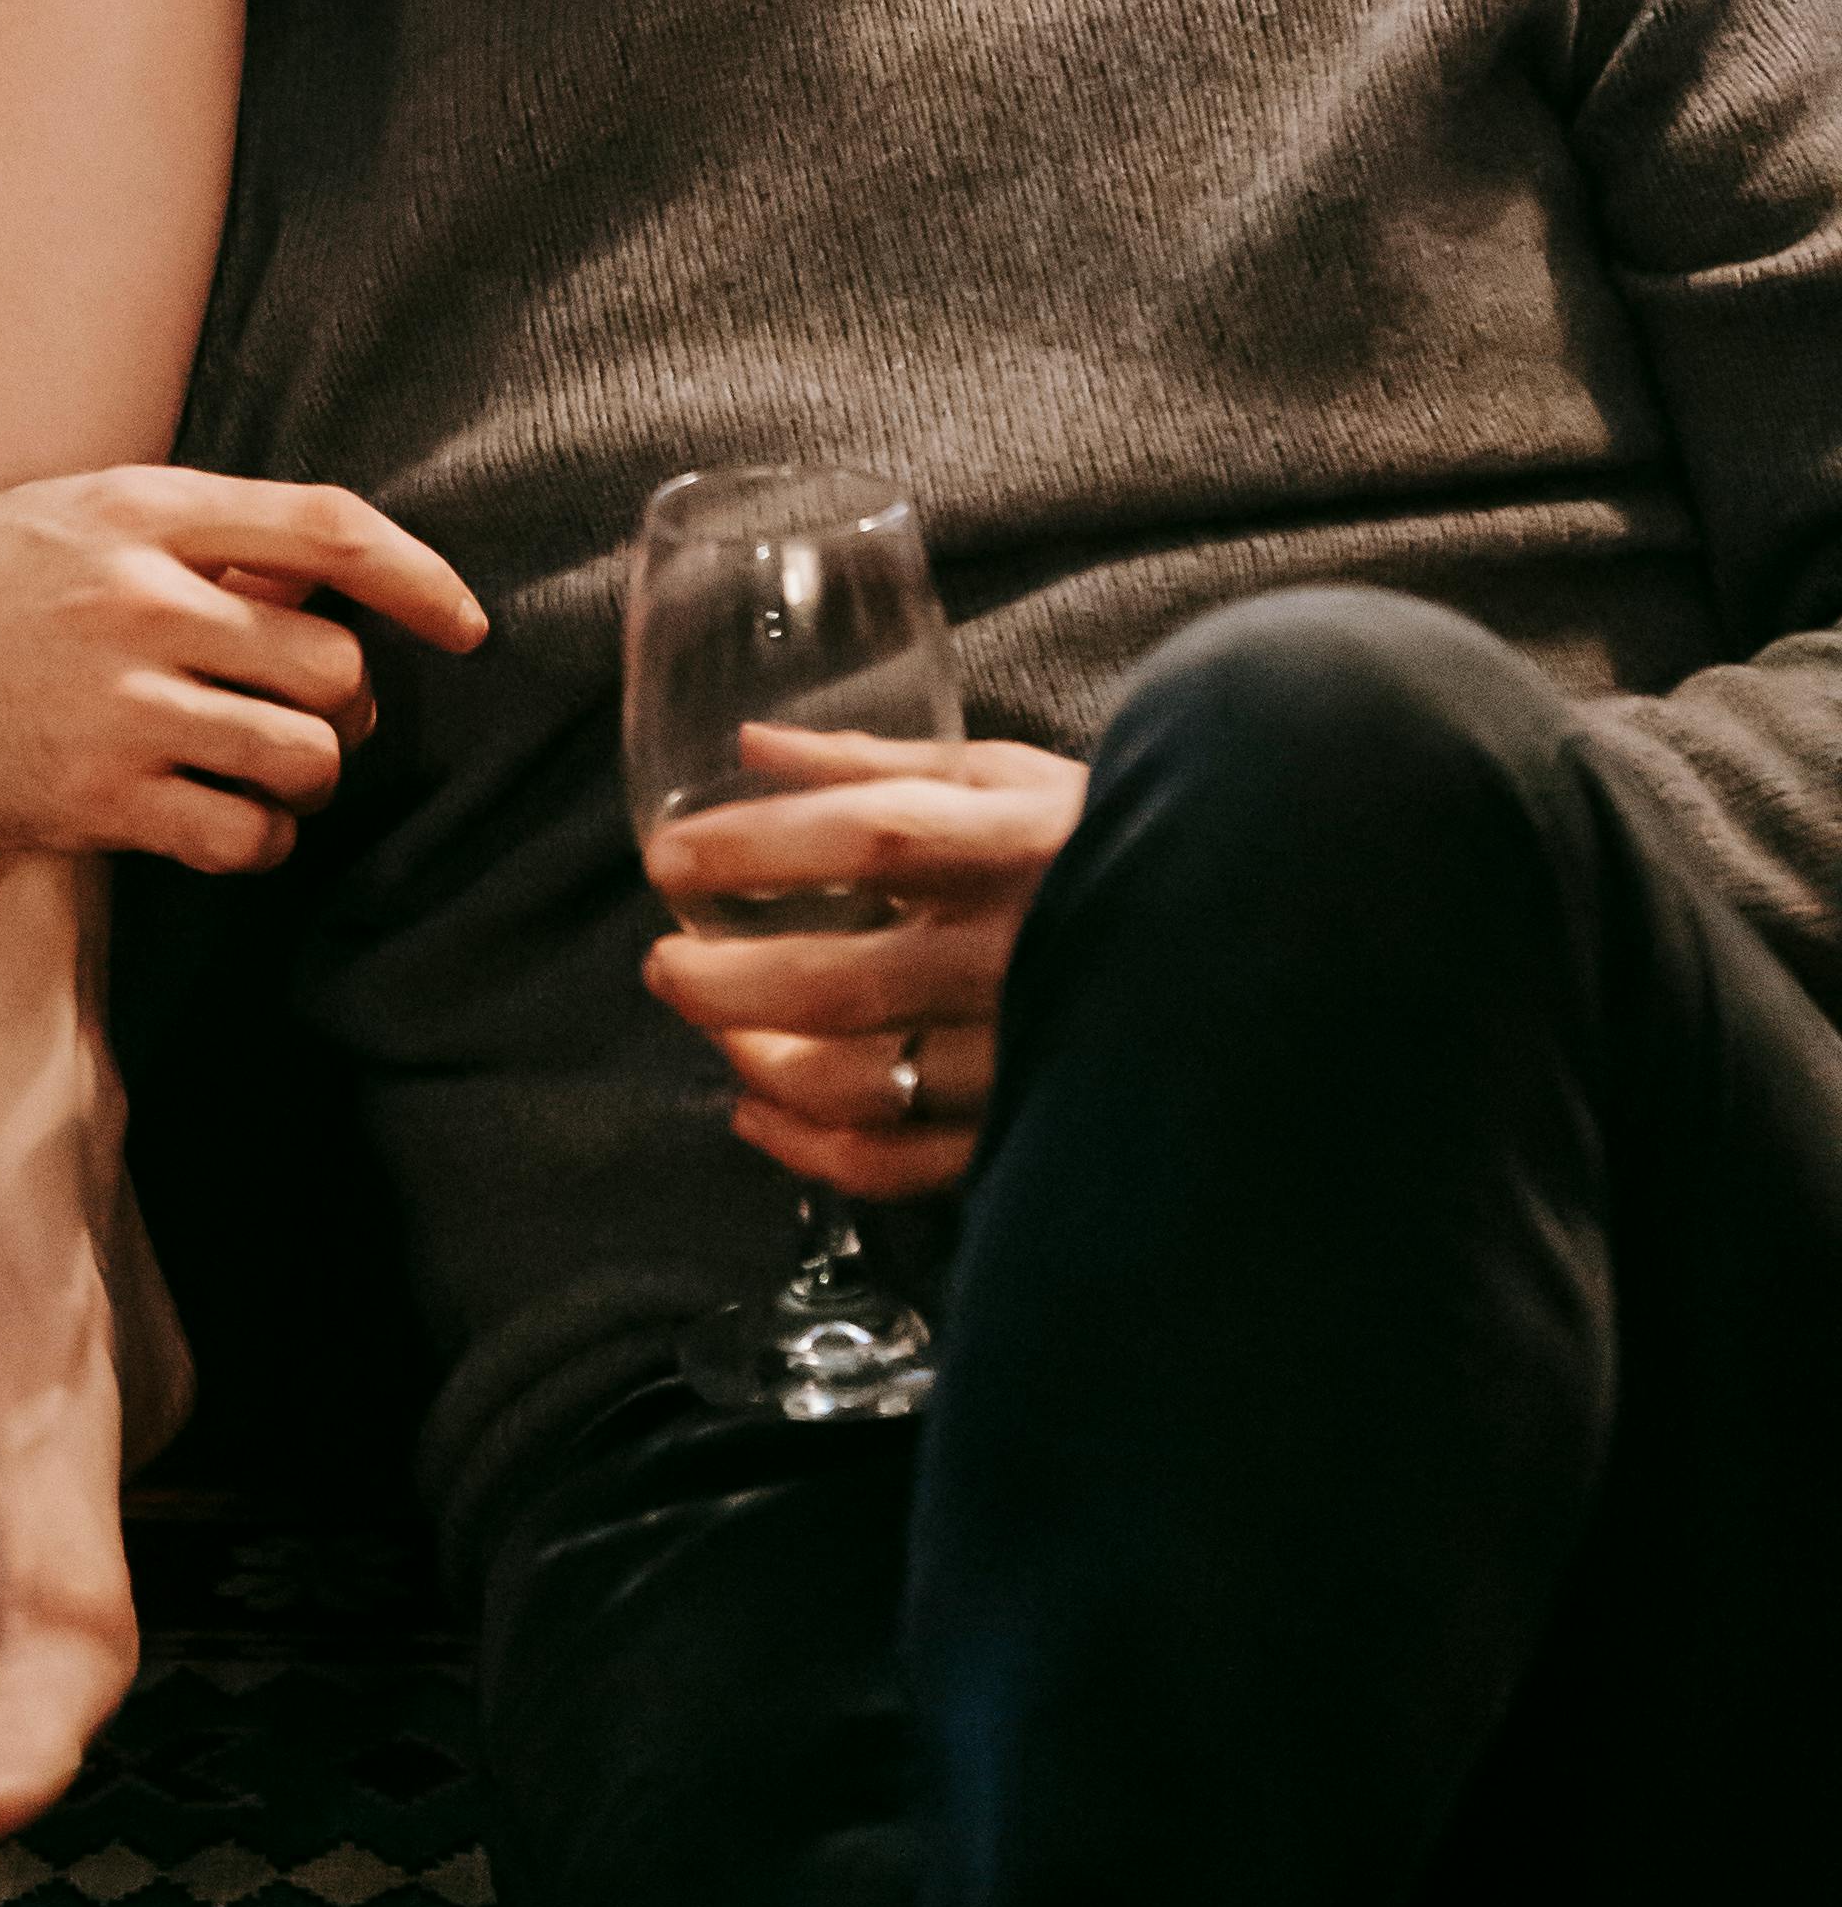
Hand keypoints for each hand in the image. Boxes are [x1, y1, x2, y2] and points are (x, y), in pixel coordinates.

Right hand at [0, 464, 487, 877]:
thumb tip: (335, 582)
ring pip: (304, 757)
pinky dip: (261, 839)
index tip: (466, 622)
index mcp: (146, 511)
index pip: (326, 529)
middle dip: (347, 699)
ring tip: (271, 764)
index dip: (418, 575)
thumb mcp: (90, 510)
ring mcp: (118, 706)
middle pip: (334, 664)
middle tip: (317, 708)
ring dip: (310, 773)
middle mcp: (138, 603)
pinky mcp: (95, 800)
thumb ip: (207, 534)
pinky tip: (230, 820)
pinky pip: (242, 838)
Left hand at [642, 723, 1089, 1199]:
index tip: (668, 857)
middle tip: (662, 965)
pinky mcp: (1027, 1132)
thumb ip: (879, 763)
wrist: (1243, 953)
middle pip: (842, 983)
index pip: (869, 836)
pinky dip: (814, 1152)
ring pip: (862, 1084)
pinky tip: (759, 1117)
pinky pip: (903, 1163)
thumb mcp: (1011, 778)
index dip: (757, 847)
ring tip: (715, 1030)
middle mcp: (1016, 957)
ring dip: (762, 1063)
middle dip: (726, 980)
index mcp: (1016, 848)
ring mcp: (1023, 1055)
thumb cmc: (1108, 847)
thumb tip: (753, 743)